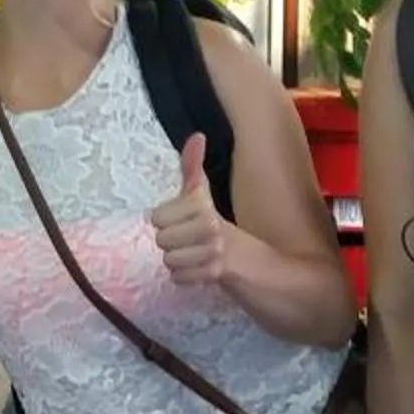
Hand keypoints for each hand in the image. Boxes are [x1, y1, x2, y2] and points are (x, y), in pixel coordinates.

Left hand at [149, 132, 233, 285]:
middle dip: (171, 244)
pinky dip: (185, 278)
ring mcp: (215, 249)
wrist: (255, 262)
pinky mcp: (218, 273)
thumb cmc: (216, 226)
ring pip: (169, 260)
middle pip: (161, 239)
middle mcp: (211, 224)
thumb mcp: (202, 196)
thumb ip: (193, 168)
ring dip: (178, 262)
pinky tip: (198, 270)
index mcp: (202, 204)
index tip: (183, 220)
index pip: (157, 217)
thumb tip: (197, 135)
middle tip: (189, 241)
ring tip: (194, 255)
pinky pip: (180, 278)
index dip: (166, 221)